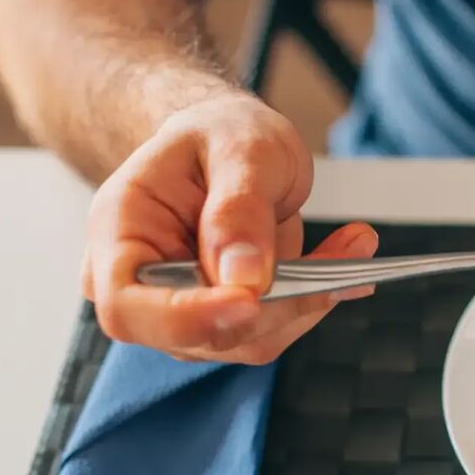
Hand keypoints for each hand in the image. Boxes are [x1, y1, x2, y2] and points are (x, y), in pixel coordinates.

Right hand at [81, 96, 377, 363]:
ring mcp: (182, 308)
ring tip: (354, 241)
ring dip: (305, 301)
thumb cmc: (220, 135)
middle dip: (270, 307)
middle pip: (194, 334)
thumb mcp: (240, 147)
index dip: (185, 317)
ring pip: (244, 339)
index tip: (249, 301)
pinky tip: (346, 254)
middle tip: (336, 265)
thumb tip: (244, 278)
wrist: (228, 144)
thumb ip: (238, 208)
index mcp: (119, 231)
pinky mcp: (225, 318)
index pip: (127, 305)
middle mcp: (140, 282)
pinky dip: (314, 299)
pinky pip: (272, 329)